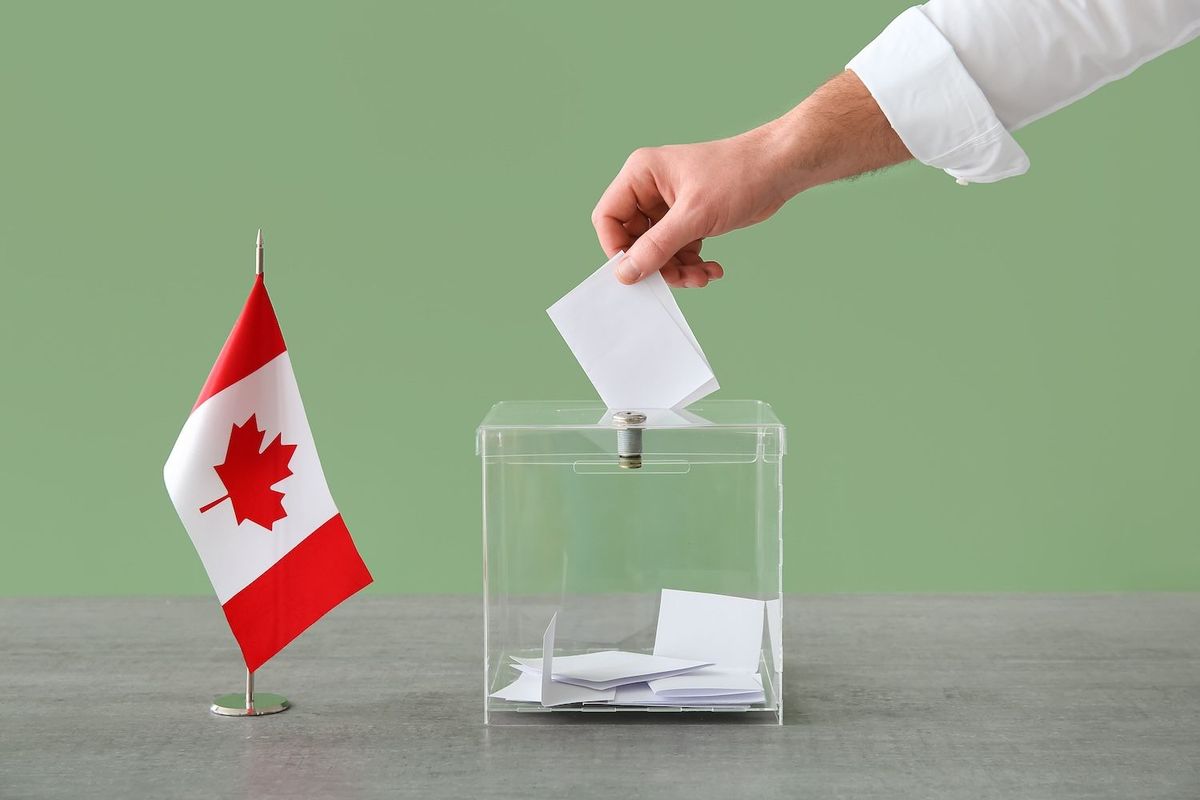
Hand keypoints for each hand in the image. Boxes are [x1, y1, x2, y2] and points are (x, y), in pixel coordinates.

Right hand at [591, 70, 911, 286]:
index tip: (636, 272)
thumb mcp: (694, 217)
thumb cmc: (738, 176)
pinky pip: (678, 249)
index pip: (608, 217)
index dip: (617, 248)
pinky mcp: (689, 217)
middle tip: (680, 280)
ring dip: (677, 268)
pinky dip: (692, 263)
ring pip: (657, 249)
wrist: (780, 169)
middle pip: (633, 239)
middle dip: (657, 264)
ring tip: (702, 276)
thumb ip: (656, 247)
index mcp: (641, 175)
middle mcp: (650, 189)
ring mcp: (669, 204)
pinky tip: (712, 268)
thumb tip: (625, 273)